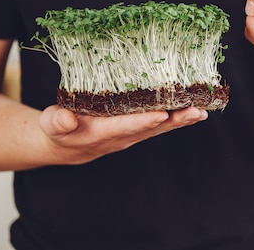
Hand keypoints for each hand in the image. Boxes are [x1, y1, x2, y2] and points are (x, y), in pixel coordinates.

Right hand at [38, 105, 207, 164]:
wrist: (66, 145)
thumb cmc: (58, 130)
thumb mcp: (52, 124)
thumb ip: (58, 121)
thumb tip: (66, 120)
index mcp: (101, 133)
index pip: (125, 126)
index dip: (143, 121)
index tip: (161, 114)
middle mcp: (121, 136)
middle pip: (151, 128)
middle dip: (174, 120)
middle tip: (196, 111)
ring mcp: (131, 134)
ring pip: (160, 127)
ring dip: (181, 120)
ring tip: (202, 110)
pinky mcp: (137, 129)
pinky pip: (160, 123)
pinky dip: (177, 118)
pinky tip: (194, 109)